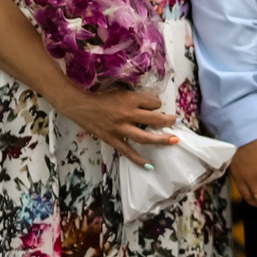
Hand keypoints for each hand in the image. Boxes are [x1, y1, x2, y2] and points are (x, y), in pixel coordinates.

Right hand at [56, 83, 182, 166]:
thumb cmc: (100, 96)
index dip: (157, 104)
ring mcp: (120, 129)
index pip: (153, 102)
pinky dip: (139, 160)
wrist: (80, 105)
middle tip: (176, 122)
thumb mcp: (120, 90)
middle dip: (167, 121)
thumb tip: (152, 105)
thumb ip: (135, 98)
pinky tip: (150, 166)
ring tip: (173, 141)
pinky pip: (128, 152)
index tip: (156, 106)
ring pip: (145, 137)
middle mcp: (128, 114)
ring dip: (161, 139)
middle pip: (154, 119)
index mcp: (130, 99)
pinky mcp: (113, 140)